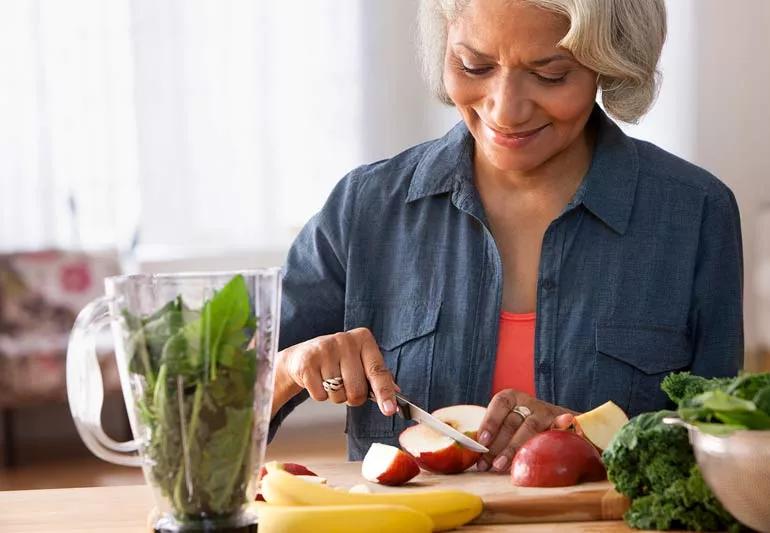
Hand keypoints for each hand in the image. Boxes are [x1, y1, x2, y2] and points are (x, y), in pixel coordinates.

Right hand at [275, 328, 397, 416]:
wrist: (302, 356)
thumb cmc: (339, 361)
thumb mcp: (360, 361)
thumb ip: (379, 376)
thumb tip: (397, 393)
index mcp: (363, 339)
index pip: (377, 371)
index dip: (384, 392)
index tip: (389, 410)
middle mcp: (345, 340)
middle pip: (357, 390)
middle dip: (353, 397)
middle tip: (346, 386)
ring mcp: (325, 350)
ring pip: (338, 395)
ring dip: (335, 396)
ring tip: (330, 380)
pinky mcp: (307, 362)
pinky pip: (320, 395)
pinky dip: (320, 395)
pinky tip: (317, 380)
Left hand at [476, 389, 575, 472]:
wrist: (555, 424)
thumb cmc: (522, 428)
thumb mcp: (506, 427)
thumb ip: (493, 438)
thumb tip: (477, 458)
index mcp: (511, 398)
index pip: (499, 404)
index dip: (490, 422)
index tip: (482, 441)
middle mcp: (528, 402)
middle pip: (512, 422)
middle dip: (497, 446)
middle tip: (486, 465)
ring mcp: (545, 412)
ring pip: (529, 429)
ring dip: (514, 449)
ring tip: (501, 466)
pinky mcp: (561, 424)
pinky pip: (558, 426)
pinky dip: (560, 424)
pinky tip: (560, 428)